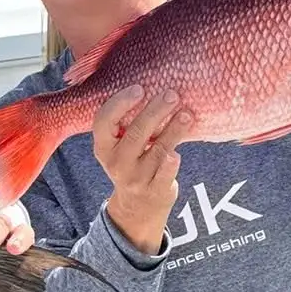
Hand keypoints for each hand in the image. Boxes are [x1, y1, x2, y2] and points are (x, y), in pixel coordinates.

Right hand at [94, 88, 191, 255]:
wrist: (137, 207)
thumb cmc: (132, 163)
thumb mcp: (120, 146)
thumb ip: (128, 122)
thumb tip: (156, 84)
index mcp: (104, 146)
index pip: (103, 121)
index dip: (120, 103)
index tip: (139, 88)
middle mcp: (117, 162)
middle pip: (136, 132)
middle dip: (155, 111)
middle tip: (172, 94)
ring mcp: (136, 178)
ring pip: (157, 150)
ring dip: (174, 130)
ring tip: (187, 114)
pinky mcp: (155, 191)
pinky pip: (166, 172)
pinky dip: (172, 161)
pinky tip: (178, 151)